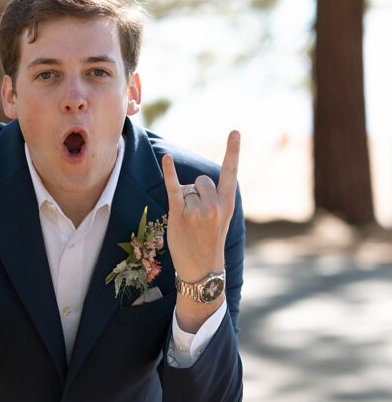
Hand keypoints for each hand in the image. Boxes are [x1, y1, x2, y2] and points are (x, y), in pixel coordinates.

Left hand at [161, 130, 239, 282]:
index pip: (231, 171)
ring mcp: (197, 209)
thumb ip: (213, 198)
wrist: (202, 269)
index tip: (235, 131)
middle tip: (197, 218)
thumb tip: (193, 183)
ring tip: (189, 223)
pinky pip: (173, 188)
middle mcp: (215, 204)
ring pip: (187, 188)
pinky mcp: (179, 213)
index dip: (233, 150)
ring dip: (184, 201)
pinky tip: (166, 159)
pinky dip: (169, 173)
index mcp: (228, 203)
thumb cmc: (209, 242)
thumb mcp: (221, 219)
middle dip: (196, 192)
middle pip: (201, 180)